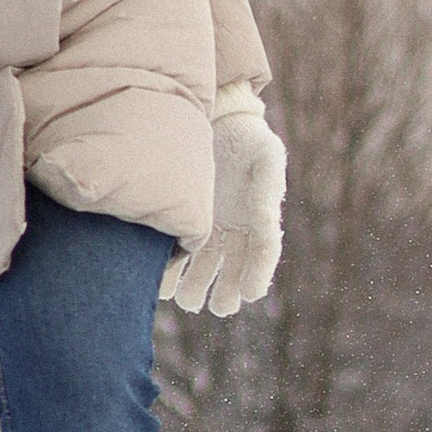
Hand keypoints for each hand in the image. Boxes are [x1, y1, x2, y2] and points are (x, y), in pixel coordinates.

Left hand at [161, 90, 285, 315]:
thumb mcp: (265, 155)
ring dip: (198, 287)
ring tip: (188, 301)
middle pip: (235, 269)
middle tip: (219, 307)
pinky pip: (182, 253)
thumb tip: (264, 217)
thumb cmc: (246, 138)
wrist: (216, 124)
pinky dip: (174, 270)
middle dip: (228, 291)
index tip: (251, 294)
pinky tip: (164, 285)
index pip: (264, 252)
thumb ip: (268, 187)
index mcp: (261, 217)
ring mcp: (213, 228)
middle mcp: (238, 229)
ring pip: (207, 267)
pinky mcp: (188, 223)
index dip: (259, 274)